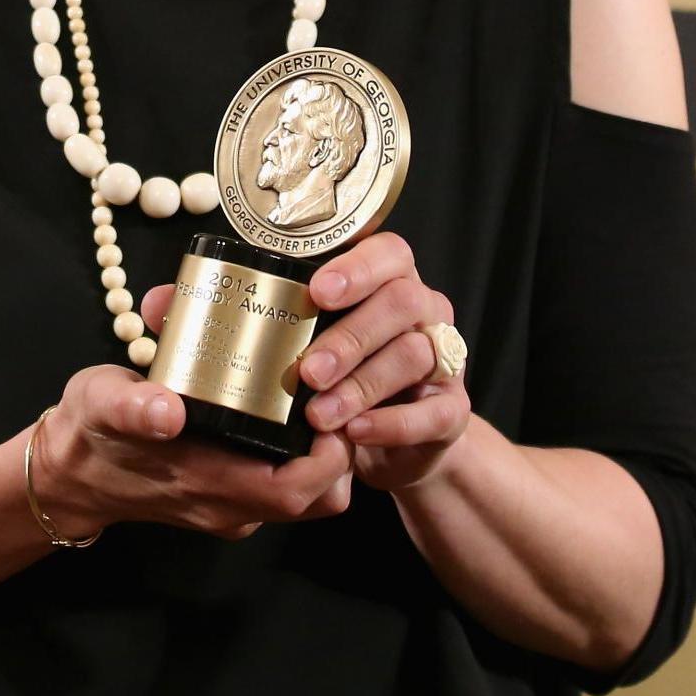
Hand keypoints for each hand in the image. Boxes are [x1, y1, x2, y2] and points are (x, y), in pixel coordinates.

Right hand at [34, 281, 353, 541]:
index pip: (297, 490)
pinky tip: (293, 409)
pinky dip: (302, 456)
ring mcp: (231, 505)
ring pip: (308, 494)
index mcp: (208, 485)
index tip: (335, 406)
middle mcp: (229, 505)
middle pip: (319, 495)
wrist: (68, 473)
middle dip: (341, 450)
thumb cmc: (89, 433)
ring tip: (322, 398)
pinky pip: (285, 485)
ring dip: (327, 454)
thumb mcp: (101, 405)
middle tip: (337, 392)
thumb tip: (167, 411)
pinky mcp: (229, 495)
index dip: (331, 457)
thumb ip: (132, 407)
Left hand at [294, 233, 470, 490]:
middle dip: (350, 336)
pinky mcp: (453, 408)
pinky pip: (433, 411)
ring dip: (361, 385)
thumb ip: (300, 327)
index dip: (357, 267)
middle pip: (402, 301)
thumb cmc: (346, 376)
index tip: (317, 291)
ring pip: (413, 354)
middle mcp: (426, 312)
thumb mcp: (323, 344)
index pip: (390, 253)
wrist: (396, 442)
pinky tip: (356, 432)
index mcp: (394, 282)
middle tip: (308, 371)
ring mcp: (445, 360)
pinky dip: (391, 423)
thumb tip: (243, 325)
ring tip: (319, 414)